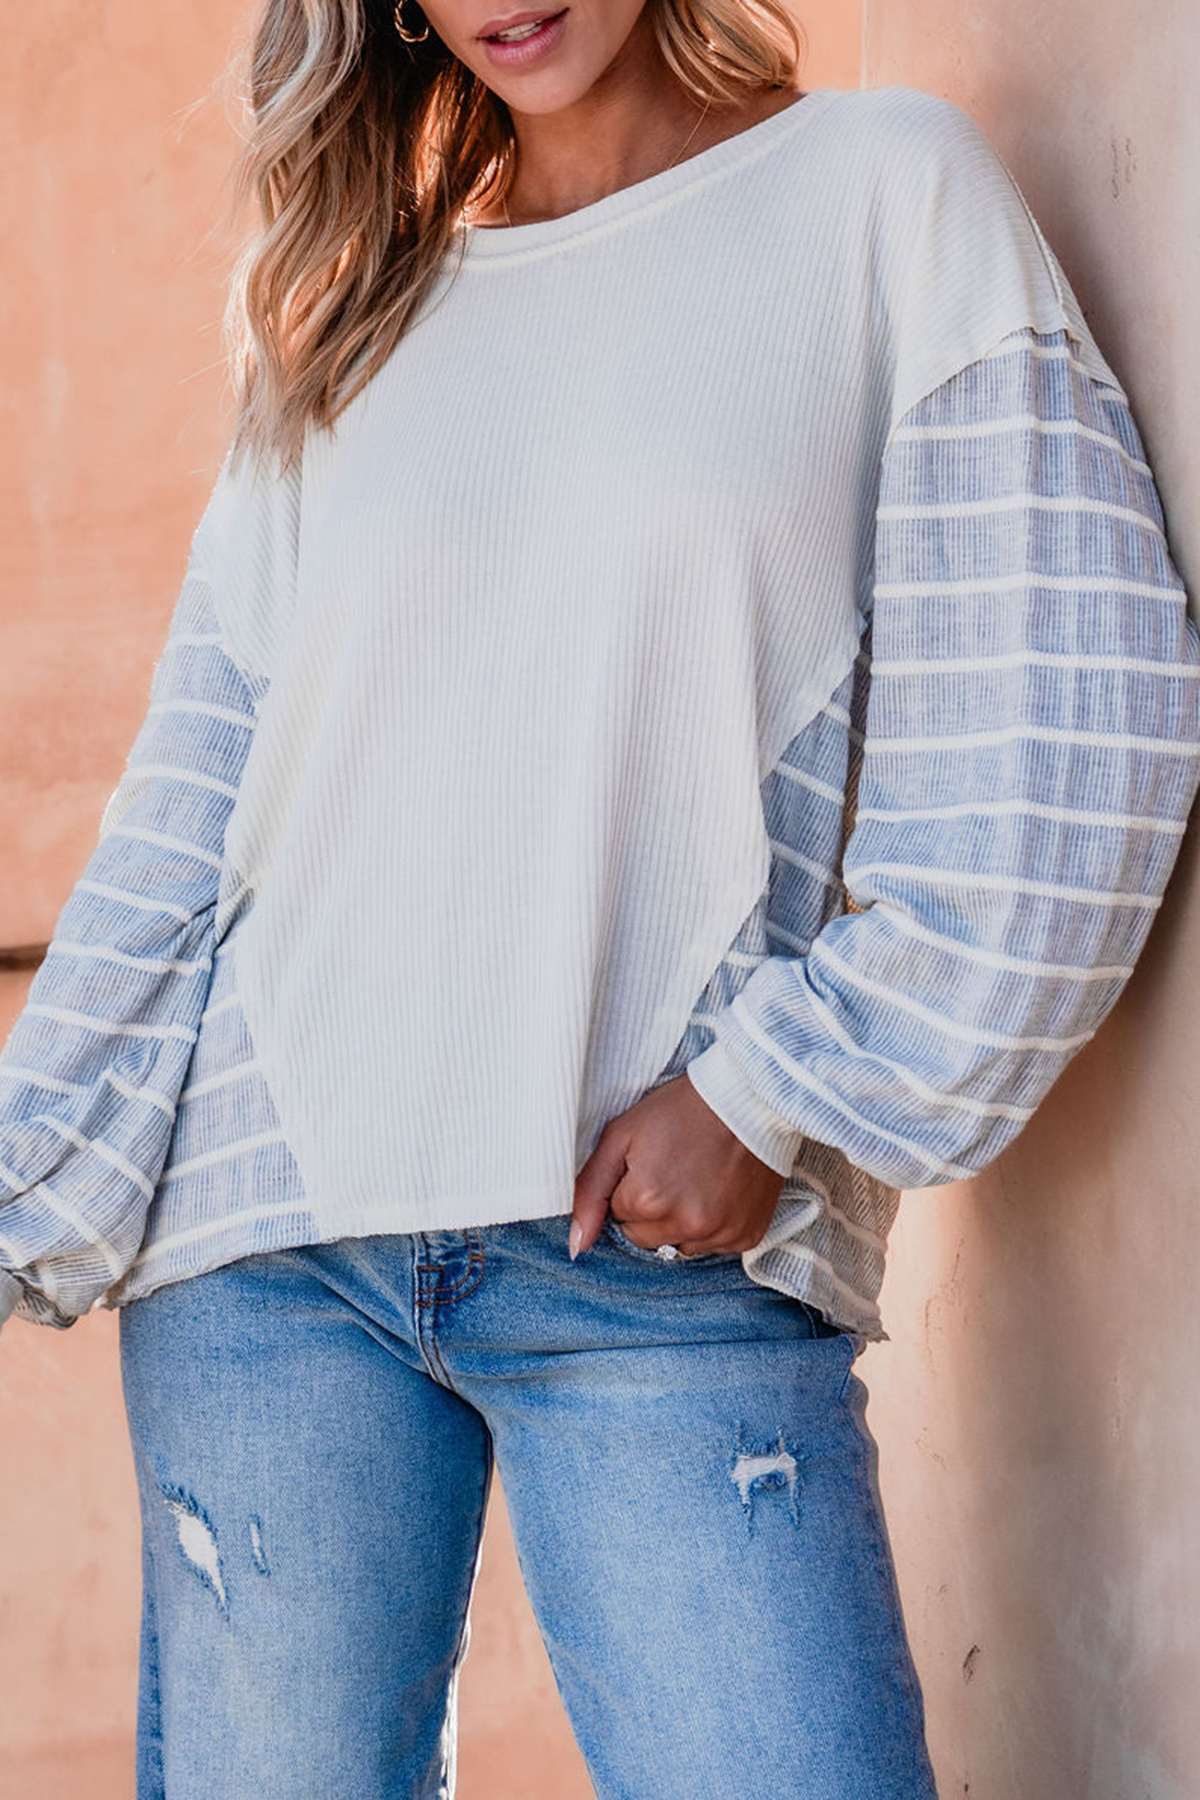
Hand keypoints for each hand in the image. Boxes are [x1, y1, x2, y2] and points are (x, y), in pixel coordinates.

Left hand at [569, 1073, 785, 1259]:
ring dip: (680, 1221)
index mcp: (646, 1199)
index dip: (631, 1186)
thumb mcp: (622, 1135)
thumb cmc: (682, 1109)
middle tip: (673, 1169)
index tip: (651, 1161)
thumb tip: (577, 1245)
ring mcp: (718, 1233)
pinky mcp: (745, 1237)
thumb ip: (591, 1190)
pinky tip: (720, 1191)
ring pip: (678, 1245)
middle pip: (644, 1237)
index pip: (617, 1216)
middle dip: (651, 1210)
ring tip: (697, 1179)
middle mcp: (683, 1225)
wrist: (750, 1098)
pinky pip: (714, 1246)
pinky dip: (712, 1225)